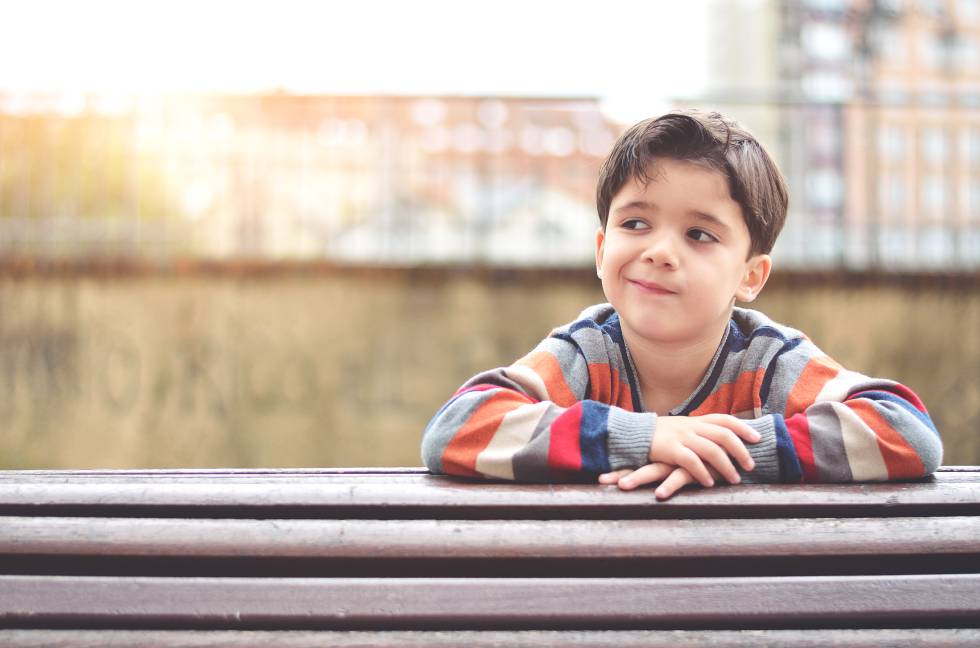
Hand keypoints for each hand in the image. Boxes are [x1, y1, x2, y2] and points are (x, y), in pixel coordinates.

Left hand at [599, 464, 718, 499]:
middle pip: (639, 462)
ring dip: (638, 478)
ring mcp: (681, 460)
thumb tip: (655, 471)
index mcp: (664, 452)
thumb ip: (672, 465)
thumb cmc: (711, 457)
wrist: (739, 448)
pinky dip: (669, 486)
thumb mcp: (688, 459)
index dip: (618, 465)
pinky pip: (681, 477)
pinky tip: (659, 495)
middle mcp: (668, 455)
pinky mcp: (697, 468)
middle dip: (620, 472)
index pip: (637, 457)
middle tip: (601, 480)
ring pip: (655, 469)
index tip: (599, 475)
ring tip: (622, 487)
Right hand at [647, 414, 758, 487]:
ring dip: (726, 466)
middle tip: (750, 466)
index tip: (757, 439)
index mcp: (695, 420)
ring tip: (735, 479)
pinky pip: (691, 462)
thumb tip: (720, 439)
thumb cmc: (659, 435)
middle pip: (724, 435)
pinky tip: (710, 483)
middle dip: (740, 451)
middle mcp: (691, 426)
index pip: (725, 419)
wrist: (632, 434)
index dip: (743, 428)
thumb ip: (699, 431)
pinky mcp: (670, 450)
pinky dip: (703, 473)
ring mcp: (681, 437)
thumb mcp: (681, 427)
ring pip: (712, 450)